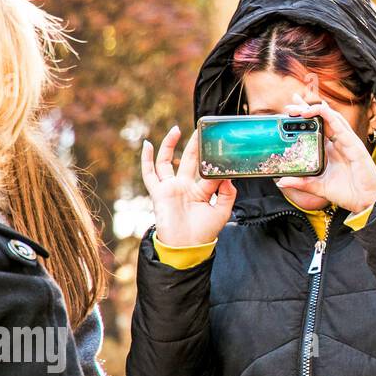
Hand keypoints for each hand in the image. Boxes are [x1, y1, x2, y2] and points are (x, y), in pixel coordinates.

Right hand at [141, 125, 236, 246]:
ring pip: (167, 162)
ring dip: (170, 145)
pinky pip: (149, 173)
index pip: (207, 170)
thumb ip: (228, 193)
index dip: (212, 159)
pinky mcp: (158, 192)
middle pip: (189, 160)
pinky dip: (146, 159)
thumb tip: (228, 176)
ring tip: (177, 130)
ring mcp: (170, 188)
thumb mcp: (223, 211)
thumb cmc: (204, 232)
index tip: (220, 144)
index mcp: (200, 190)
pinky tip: (147, 144)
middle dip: (194, 145)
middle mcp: (184, 186)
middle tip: (200, 130)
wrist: (186, 246)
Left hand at [273, 93, 375, 213]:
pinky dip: (330, 116)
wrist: (366, 202)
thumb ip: (302, 183)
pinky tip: (320, 110)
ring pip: (332, 118)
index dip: (306, 116)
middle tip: (291, 104)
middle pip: (323, 119)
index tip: (290, 111)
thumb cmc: (348, 193)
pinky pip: (342, 127)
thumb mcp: (319, 187)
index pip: (317, 127)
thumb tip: (281, 181)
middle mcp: (340, 143)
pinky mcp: (355, 145)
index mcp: (332, 150)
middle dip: (307, 109)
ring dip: (316, 110)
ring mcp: (348, 142)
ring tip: (300, 107)